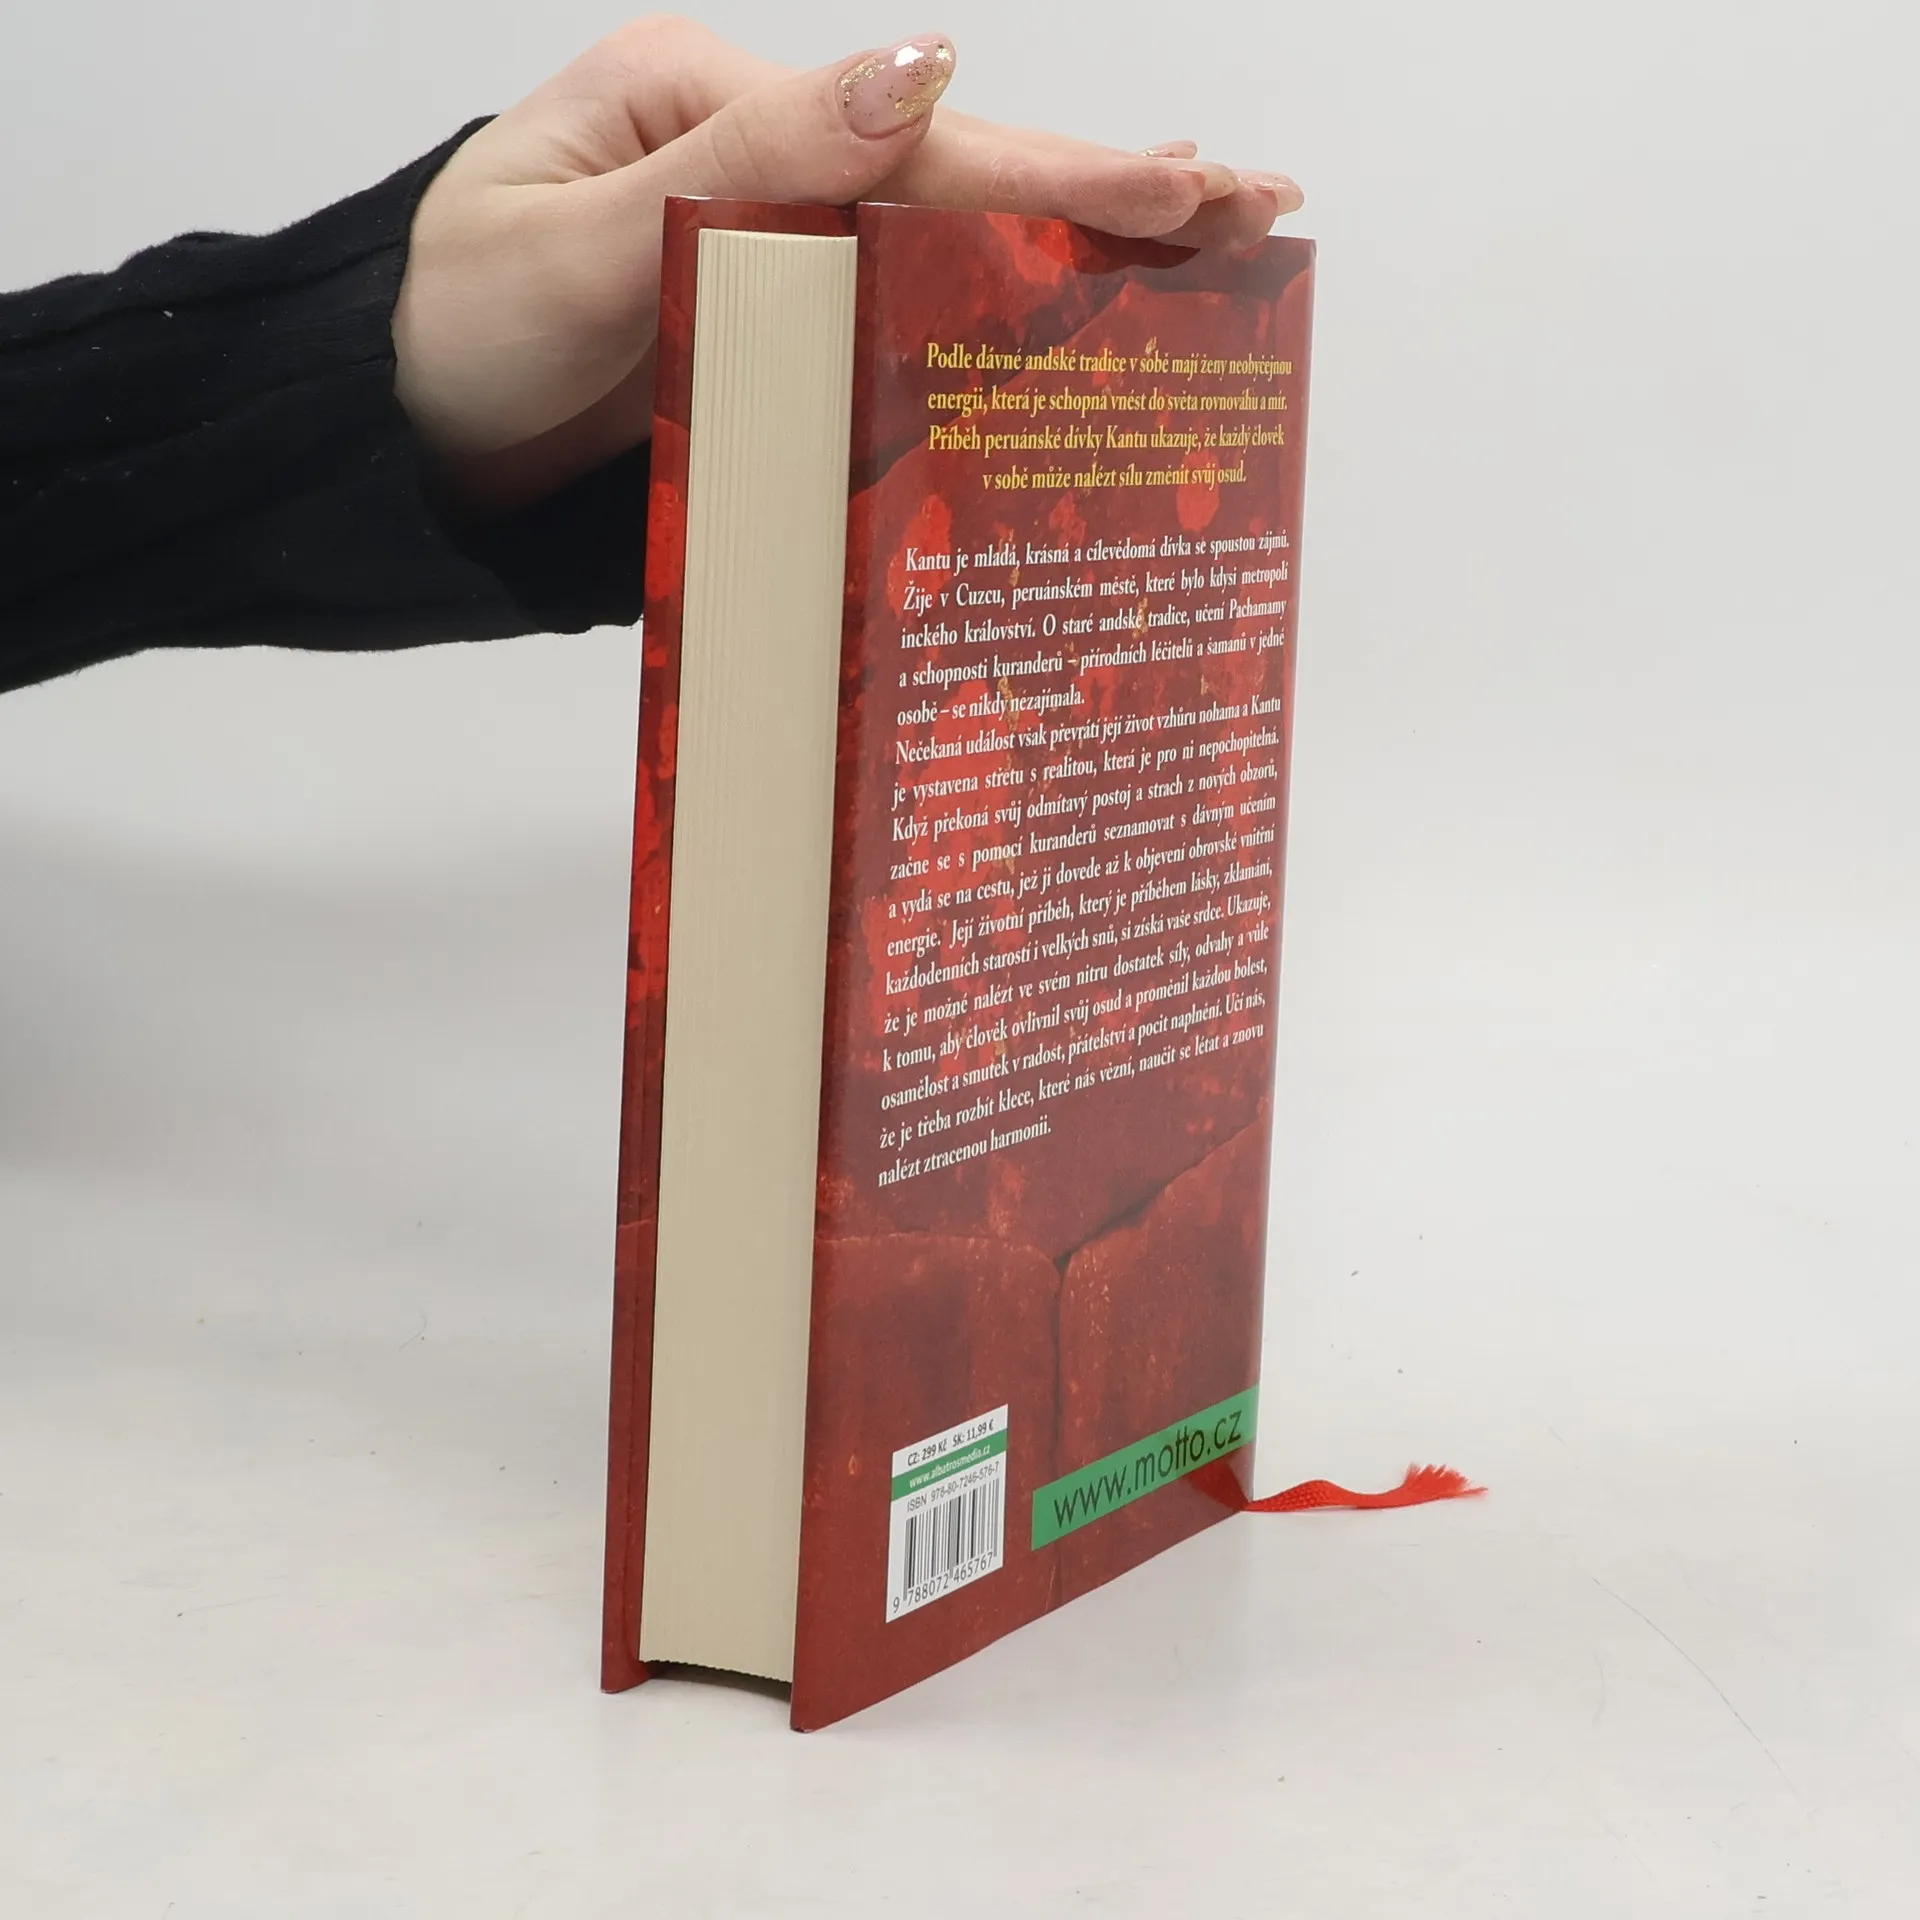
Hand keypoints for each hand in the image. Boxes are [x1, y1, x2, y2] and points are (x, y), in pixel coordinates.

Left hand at [392, 17, 1302, 514]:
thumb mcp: (578, 242)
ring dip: (1078, 239)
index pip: (918, 145)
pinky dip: (997, 310)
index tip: (1187, 189)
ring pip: (947, 242)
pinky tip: (1074, 310)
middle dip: (1111, 188)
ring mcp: (770, 252)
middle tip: (1255, 200)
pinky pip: (899, 318)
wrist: (393, 443)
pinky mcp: (769, 332)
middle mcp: (759, 167)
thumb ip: (750, 163)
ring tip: (1211, 235)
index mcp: (712, 111)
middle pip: (961, 176)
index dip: (1060, 170)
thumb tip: (919, 66)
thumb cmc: (451, 338)